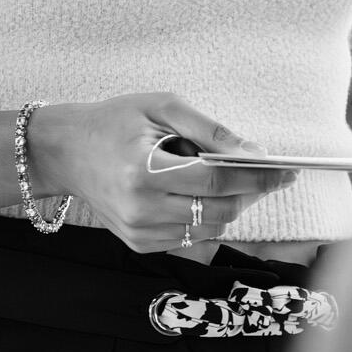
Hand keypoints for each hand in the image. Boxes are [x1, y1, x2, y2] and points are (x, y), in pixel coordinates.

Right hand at [34, 93, 298, 253]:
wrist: (65, 151)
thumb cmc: (114, 121)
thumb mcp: (162, 107)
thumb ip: (209, 130)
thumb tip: (252, 153)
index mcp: (143, 172)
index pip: (216, 182)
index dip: (257, 177)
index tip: (287, 171)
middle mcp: (140, 210)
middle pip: (219, 211)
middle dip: (249, 193)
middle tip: (262, 173)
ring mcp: (138, 232)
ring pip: (209, 228)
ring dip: (227, 205)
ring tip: (214, 176)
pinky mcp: (138, 244)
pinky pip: (190, 237)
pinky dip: (203, 217)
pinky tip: (189, 192)